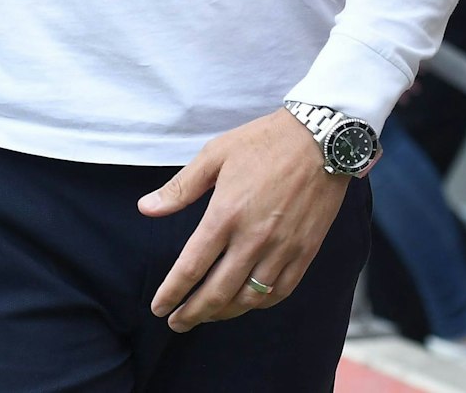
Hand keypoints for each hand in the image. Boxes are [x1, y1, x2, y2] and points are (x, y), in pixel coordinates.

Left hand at [140, 109, 349, 329]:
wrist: (320, 140)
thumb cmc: (262, 142)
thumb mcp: (214, 155)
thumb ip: (180, 188)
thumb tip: (145, 208)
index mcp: (225, 214)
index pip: (191, 267)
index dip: (172, 292)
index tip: (159, 307)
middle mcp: (254, 239)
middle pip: (218, 292)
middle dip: (192, 313)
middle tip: (176, 323)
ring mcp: (283, 249)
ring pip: (249, 298)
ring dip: (224, 313)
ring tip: (206, 315)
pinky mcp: (305, 252)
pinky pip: (280, 291)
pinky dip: (258, 304)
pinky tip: (245, 302)